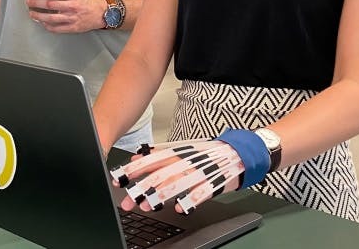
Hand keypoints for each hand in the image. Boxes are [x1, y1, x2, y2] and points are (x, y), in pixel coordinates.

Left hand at [26, 0, 104, 32]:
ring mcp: (72, 18)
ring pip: (51, 18)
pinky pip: (57, 28)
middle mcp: (72, 6)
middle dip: (37, 3)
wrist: (102, 13)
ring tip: (32, 14)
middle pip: (50, 5)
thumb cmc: (89, 2)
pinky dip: (48, 26)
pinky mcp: (73, 27)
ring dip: (39, 16)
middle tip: (29, 2)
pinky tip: (43, 24)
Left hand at [108, 130, 269, 213]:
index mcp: (178, 152)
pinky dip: (189, 200)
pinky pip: (201, 192)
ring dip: (161, 194)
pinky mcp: (215, 181)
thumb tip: (136, 157)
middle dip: (142, 187)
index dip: (134, 169)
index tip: (119, 179)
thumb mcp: (182, 149)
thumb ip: (160, 154)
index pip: (151, 160)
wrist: (239, 152)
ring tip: (148, 206)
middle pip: (160, 173)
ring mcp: (201, 170)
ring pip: (178, 182)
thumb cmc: (208, 154)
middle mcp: (187, 160)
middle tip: (128, 201)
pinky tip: (179, 209)